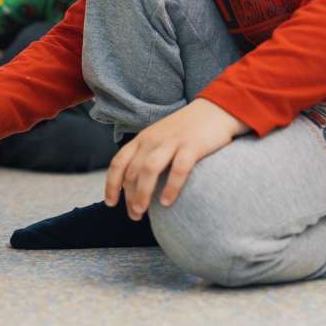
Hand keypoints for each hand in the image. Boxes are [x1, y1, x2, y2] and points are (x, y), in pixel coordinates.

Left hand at [104, 99, 249, 220]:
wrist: (215, 110)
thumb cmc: (186, 130)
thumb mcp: (160, 138)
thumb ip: (147, 156)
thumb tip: (134, 184)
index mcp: (142, 139)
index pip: (118, 162)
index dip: (111, 184)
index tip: (110, 203)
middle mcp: (152, 140)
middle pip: (133, 170)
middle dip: (129, 196)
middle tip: (134, 215)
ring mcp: (171, 142)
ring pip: (149, 169)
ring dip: (142, 192)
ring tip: (141, 211)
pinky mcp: (192, 146)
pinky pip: (178, 168)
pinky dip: (170, 186)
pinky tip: (166, 202)